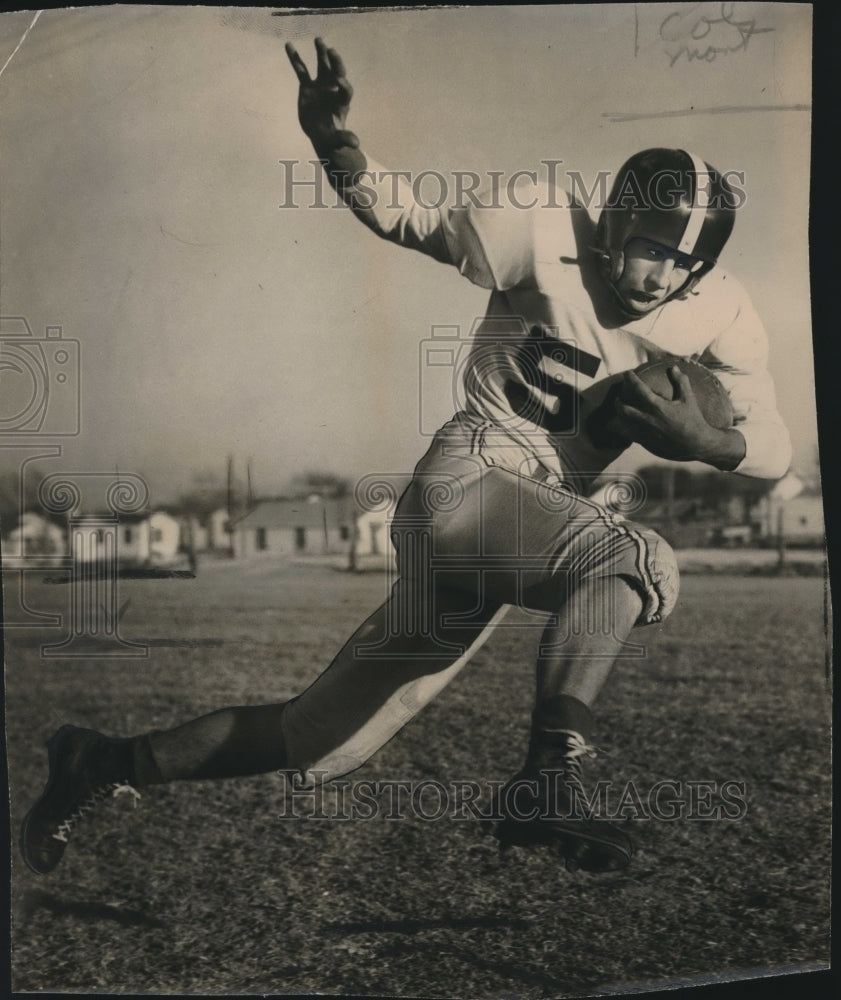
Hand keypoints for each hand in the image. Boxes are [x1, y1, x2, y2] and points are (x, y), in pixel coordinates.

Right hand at [285, 38, 358, 153]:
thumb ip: (345, 139)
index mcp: (341, 102)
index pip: (346, 91)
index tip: (340, 81)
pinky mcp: (307, 86)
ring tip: (318, 40)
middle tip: (332, 51)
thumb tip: (355, 143)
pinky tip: (289, 45)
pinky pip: (301, 70)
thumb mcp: (338, 141)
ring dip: (321, 53)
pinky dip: (295, 58)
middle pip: (337, 73)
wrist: (321, 135)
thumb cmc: (332, 138)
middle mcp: (333, 90)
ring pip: (322, 66)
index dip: (344, 85)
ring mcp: (320, 86)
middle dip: (336, 62)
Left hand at [612, 364, 734, 462]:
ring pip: (624, 424)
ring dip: (620, 417)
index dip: (631, 379)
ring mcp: (646, 433)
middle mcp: (648, 419)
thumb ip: (680, 381)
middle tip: (618, 398)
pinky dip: (627, 430)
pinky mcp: (647, 443)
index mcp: (657, 406)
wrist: (696, 444)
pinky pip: (631, 436)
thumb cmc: (693, 419)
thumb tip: (674, 367)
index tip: (627, 373)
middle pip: (624, 409)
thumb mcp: (688, 398)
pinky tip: (628, 427)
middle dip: (618, 402)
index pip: (639, 389)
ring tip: (620, 412)